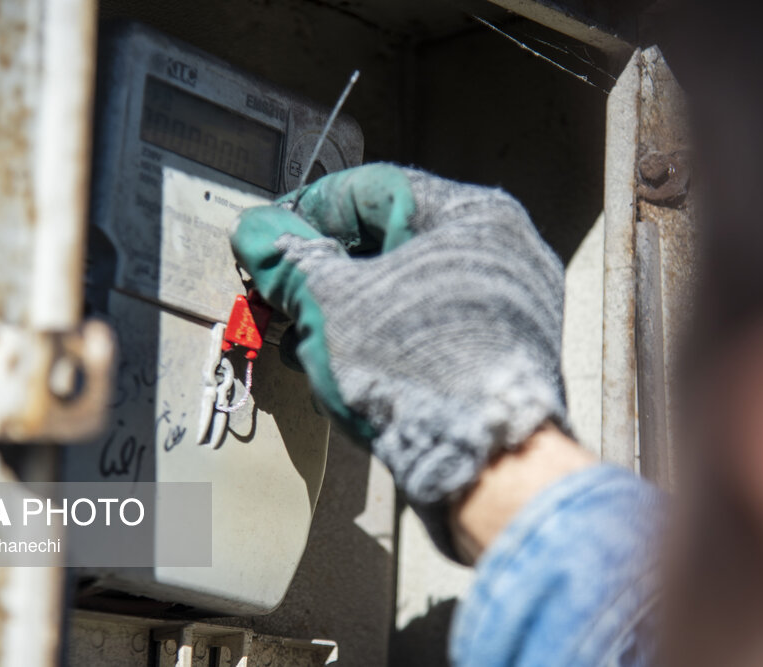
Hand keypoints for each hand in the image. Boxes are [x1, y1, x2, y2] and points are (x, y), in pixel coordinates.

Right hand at [231, 164, 567, 555]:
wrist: (487, 465)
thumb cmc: (418, 370)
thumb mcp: (332, 303)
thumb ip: (288, 258)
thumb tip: (255, 230)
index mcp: (471, 215)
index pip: (371, 188)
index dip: (307, 209)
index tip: (268, 236)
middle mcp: (500, 250)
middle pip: (389, 240)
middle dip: (323, 270)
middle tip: (280, 292)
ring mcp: (508, 303)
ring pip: (405, 288)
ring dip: (345, 309)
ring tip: (301, 338)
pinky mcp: (501, 351)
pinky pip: (429, 324)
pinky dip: (382, 336)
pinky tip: (342, 366)